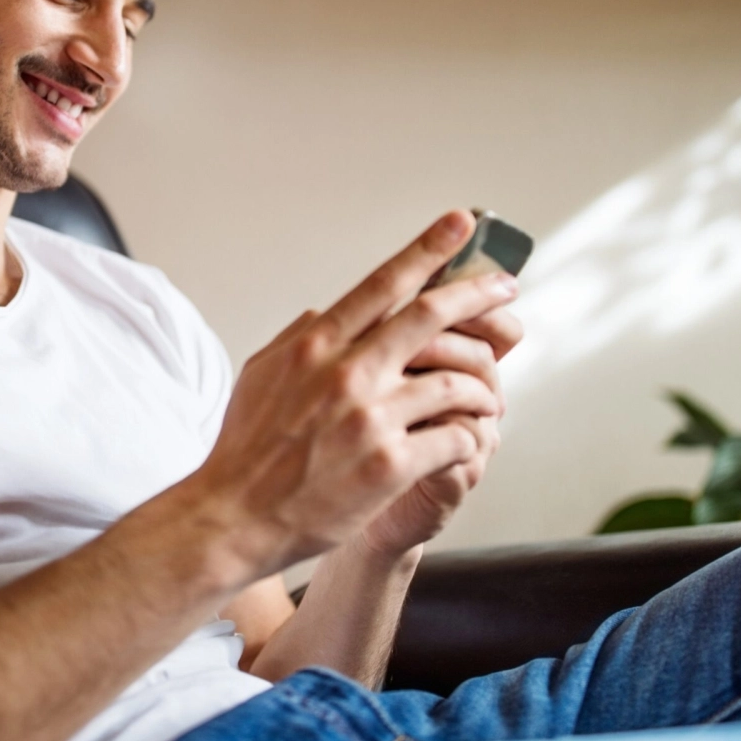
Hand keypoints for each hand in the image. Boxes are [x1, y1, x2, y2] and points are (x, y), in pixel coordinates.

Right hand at [187, 211, 517, 577]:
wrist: (234, 516)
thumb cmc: (245, 448)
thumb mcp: (260, 372)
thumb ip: (299, 336)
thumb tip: (329, 309)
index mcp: (315, 344)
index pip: (382, 283)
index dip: (427, 249)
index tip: (460, 224)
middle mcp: (346, 372)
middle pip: (430, 316)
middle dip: (477, 293)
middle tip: (506, 286)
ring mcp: (370, 419)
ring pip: (453, 382)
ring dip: (481, 386)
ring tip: (490, 393)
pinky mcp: (390, 465)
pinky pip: (454, 436)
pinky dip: (468, 435)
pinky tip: (467, 439)